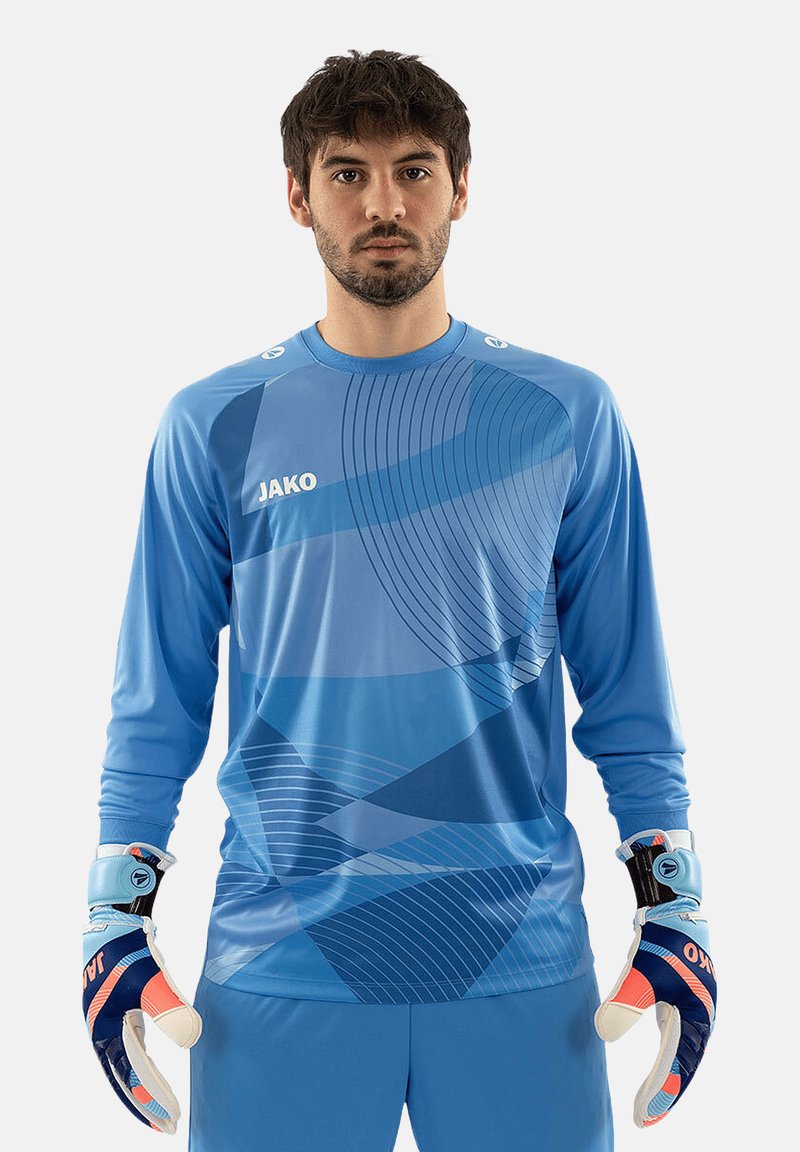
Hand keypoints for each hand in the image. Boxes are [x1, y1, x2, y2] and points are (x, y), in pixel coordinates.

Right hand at [82, 845, 201, 1133]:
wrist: (114, 918)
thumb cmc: (128, 948)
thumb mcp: (150, 978)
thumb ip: (169, 1006)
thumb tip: (191, 1036)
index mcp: (104, 1030)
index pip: (130, 1075)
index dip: (150, 1100)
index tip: (171, 1120)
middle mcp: (103, 1029)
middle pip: (125, 1076)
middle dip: (145, 1102)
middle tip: (168, 1125)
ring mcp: (109, 1018)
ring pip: (126, 1062)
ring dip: (143, 1083)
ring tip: (162, 1105)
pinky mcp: (118, 1006)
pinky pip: (129, 1044)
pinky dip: (141, 1061)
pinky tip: (152, 1067)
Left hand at [594, 831, 716, 1126]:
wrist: (673, 902)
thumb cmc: (662, 937)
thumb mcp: (640, 971)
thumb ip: (624, 1003)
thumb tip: (603, 1034)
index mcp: (698, 1015)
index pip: (678, 1066)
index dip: (660, 1093)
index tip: (641, 1118)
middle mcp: (700, 1013)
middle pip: (683, 1064)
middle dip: (665, 1092)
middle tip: (643, 1118)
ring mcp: (691, 1001)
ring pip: (680, 1049)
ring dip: (667, 1074)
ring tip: (650, 1100)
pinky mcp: (679, 990)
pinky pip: (674, 1032)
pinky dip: (666, 1051)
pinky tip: (654, 1058)